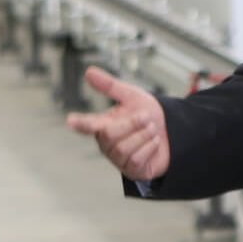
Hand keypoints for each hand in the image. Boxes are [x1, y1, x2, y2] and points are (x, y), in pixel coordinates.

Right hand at [64, 66, 169, 181]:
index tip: (70, 121)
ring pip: (124, 148)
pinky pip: (136, 159)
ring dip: (144, 135)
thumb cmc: (147, 113)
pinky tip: (154, 143)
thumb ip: (109, 86)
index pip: (87, 124)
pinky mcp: (131, 170)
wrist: (172, 130)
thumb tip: (88, 71)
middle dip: (132, 123)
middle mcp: (106, 143)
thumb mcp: (131, 96)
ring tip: (151, 130)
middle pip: (110, 134)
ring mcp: (117, 158)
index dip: (79, 123)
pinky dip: (150, 147)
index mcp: (102, 124)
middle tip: (146, 117)